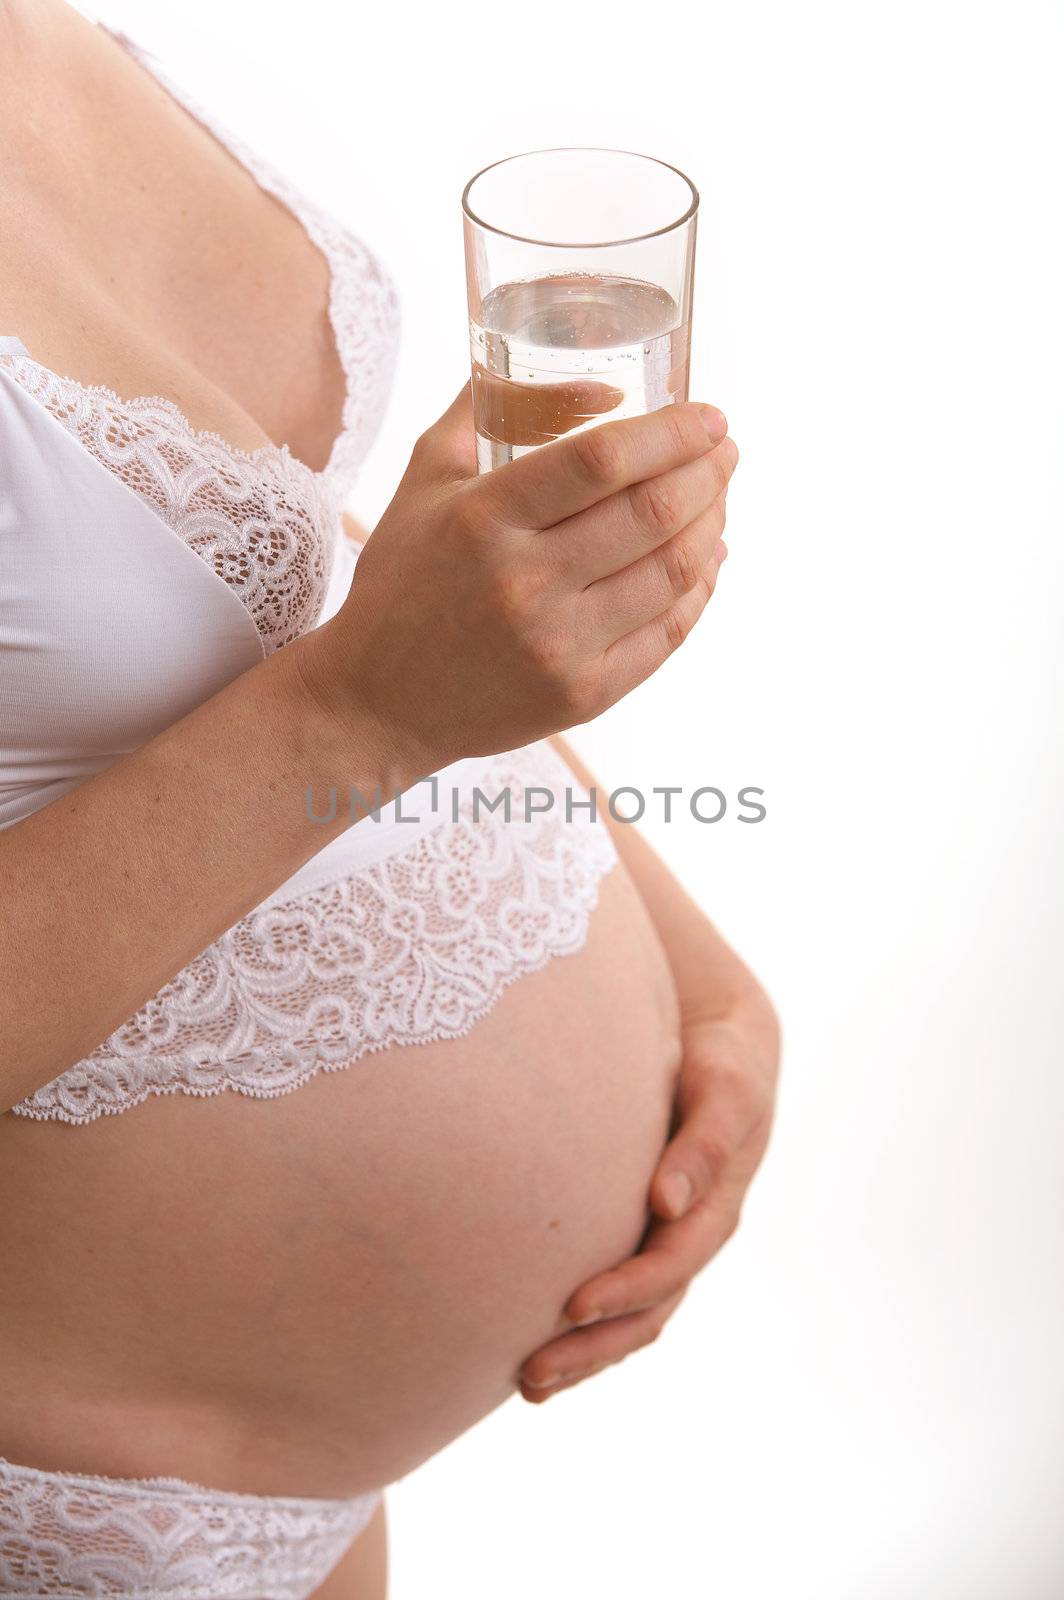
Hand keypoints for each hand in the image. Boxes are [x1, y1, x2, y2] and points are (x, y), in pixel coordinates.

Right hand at [302, 380, 736, 782]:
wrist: (375, 703)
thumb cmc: (402, 582)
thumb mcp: (424, 482)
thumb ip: (486, 410)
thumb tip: (582, 373)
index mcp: (484, 520)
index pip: (603, 461)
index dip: (672, 432)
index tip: (709, 415)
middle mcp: (525, 584)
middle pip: (653, 514)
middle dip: (708, 472)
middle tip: (725, 450)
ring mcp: (559, 646)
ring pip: (673, 572)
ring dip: (713, 524)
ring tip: (718, 497)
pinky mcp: (582, 695)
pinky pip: (668, 634)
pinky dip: (701, 589)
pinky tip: (708, 560)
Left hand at [518, 998, 779, 1401]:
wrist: (722, 1042)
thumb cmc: (724, 1062)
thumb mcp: (725, 1092)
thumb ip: (703, 1144)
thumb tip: (667, 1203)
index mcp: (714, 1211)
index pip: (668, 1267)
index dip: (624, 1291)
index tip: (571, 1307)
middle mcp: (688, 1237)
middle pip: (645, 1314)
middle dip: (591, 1350)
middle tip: (531, 1376)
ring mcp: (663, 1241)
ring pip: (627, 1318)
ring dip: (582, 1355)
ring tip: (526, 1384)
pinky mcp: (636, 1230)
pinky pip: (610, 1292)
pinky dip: (579, 1326)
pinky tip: (527, 1342)